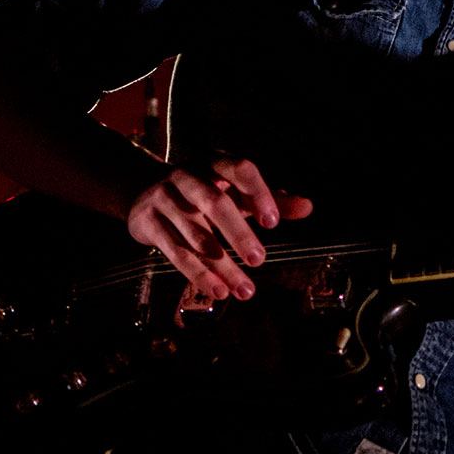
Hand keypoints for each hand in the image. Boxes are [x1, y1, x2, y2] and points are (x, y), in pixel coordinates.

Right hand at [126, 155, 311, 300]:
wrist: (145, 191)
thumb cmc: (206, 191)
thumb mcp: (237, 190)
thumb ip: (272, 199)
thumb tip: (308, 207)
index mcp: (216, 162)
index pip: (241, 170)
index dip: (258, 194)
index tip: (273, 223)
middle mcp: (188, 176)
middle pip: (215, 203)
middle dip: (238, 233)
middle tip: (259, 260)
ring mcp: (164, 197)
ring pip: (195, 235)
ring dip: (221, 264)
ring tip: (245, 289)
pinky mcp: (147, 221)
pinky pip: (175, 251)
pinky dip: (198, 274)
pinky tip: (218, 290)